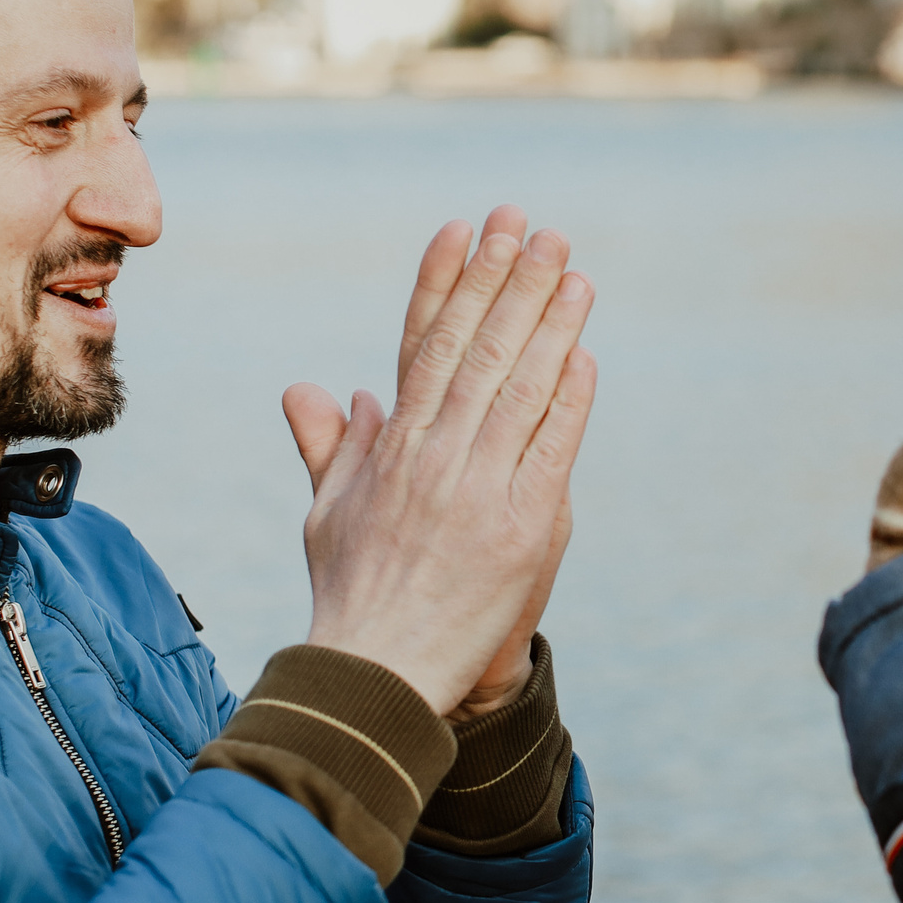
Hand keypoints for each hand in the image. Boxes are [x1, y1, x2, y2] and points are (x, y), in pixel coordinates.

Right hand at [283, 208, 596, 716]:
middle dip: (506, 283)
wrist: (379, 675)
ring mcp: (476, 490)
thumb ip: (331, 447)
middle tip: (534, 227)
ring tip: (572, 271)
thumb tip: (318, 389)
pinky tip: (585, 356)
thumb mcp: (328, 513)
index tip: (464, 229)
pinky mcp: (520, 529)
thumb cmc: (353, 596)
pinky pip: (550, 450)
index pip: (422, 344)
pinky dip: (569, 401)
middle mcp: (431, 458)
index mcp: (390, 449)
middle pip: (476, 351)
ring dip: (548, 325)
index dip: (446, 283)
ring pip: (518, 388)